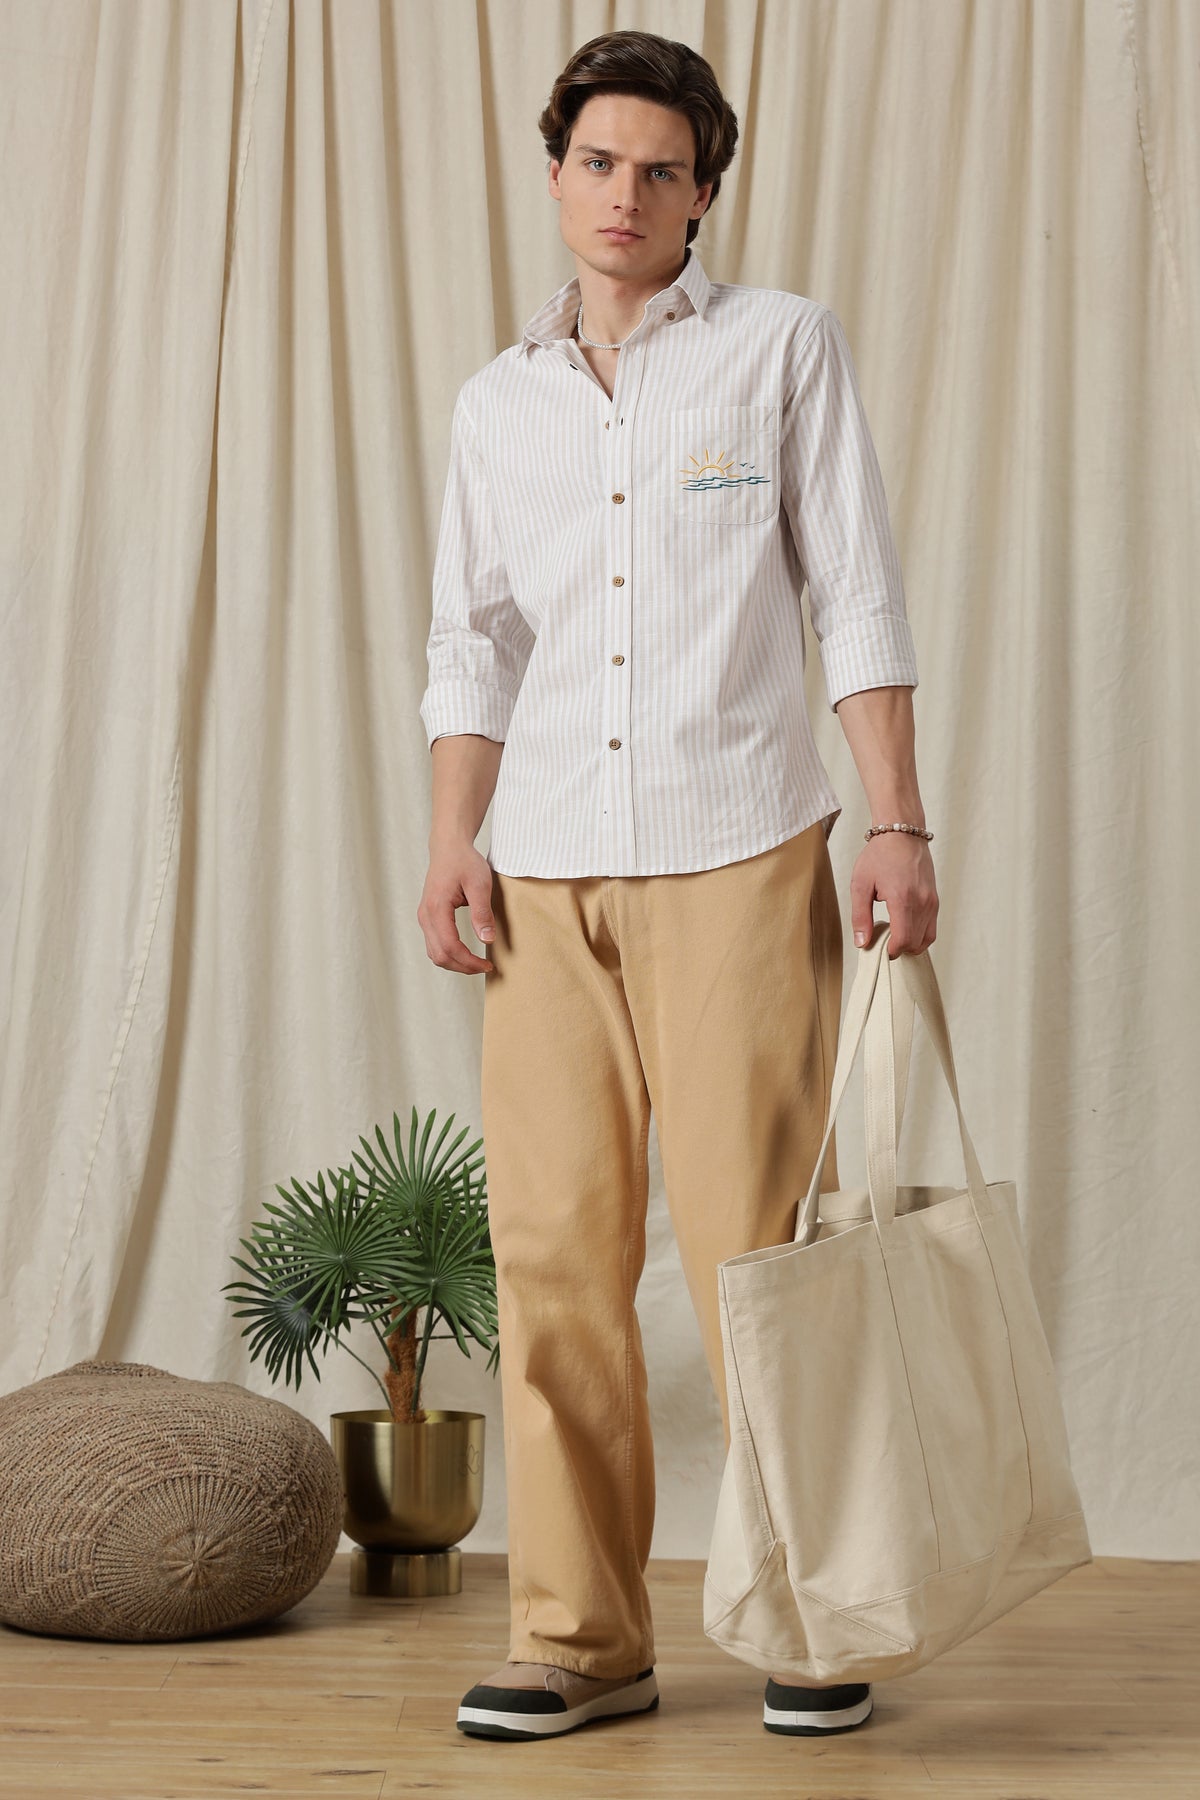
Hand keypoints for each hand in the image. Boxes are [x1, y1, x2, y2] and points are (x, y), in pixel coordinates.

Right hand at [417, 840, 497, 974]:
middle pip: (439, 956)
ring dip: (455, 964)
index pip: (450, 946)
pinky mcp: (428, 918)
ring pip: (434, 954)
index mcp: (437, 908)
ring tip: (476, 964)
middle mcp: (425, 916)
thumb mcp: (479, 884)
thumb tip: (487, 940)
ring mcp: (424, 917)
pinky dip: (449, 955)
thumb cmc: (464, 862)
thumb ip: (482, 913)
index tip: (488, 965)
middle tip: (484, 967)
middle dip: (463, 967)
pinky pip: (434, 945)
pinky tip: (465, 954)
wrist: (449, 847)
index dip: (469, 961)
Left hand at [850, 834, 937, 957]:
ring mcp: (932, 902)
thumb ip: (860, 917)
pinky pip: (931, 929)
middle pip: (914, 943)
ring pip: (925, 939)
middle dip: (898, 948)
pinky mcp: (935, 900)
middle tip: (881, 940)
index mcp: (903, 899)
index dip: (890, 951)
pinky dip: (919, 936)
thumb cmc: (880, 855)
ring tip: (892, 934)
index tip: (878, 948)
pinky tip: (904, 929)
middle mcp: (922, 902)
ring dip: (909, 944)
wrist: (902, 834)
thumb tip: (862, 943)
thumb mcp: (861, 885)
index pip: (903, 940)